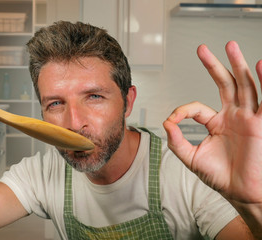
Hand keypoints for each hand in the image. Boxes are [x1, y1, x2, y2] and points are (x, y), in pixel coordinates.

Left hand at [163, 41, 261, 203]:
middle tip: (202, 49)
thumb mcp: (191, 157)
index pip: (196, 107)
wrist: (240, 193)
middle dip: (214, 66)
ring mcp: (247, 117)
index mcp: (215, 122)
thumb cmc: (219, 176)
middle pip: (224, 84)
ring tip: (231, 45)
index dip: (182, 111)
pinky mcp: (261, 124)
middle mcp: (232, 116)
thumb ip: (176, 140)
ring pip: (243, 85)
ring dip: (238, 65)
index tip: (172, 120)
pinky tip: (261, 65)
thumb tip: (166, 122)